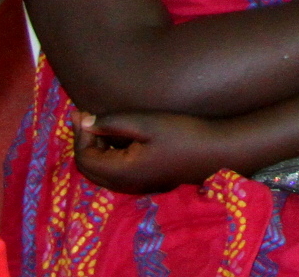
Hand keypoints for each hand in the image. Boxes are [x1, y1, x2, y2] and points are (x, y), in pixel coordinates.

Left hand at [71, 109, 226, 194]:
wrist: (218, 151)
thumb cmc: (184, 134)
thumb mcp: (147, 123)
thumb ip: (113, 123)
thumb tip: (84, 123)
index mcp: (122, 172)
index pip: (85, 158)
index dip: (80, 135)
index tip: (83, 111)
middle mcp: (125, 185)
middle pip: (89, 168)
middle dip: (83, 142)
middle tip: (84, 116)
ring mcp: (137, 186)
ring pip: (102, 171)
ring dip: (96, 148)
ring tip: (99, 123)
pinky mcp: (147, 181)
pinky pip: (116, 172)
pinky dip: (109, 154)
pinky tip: (118, 136)